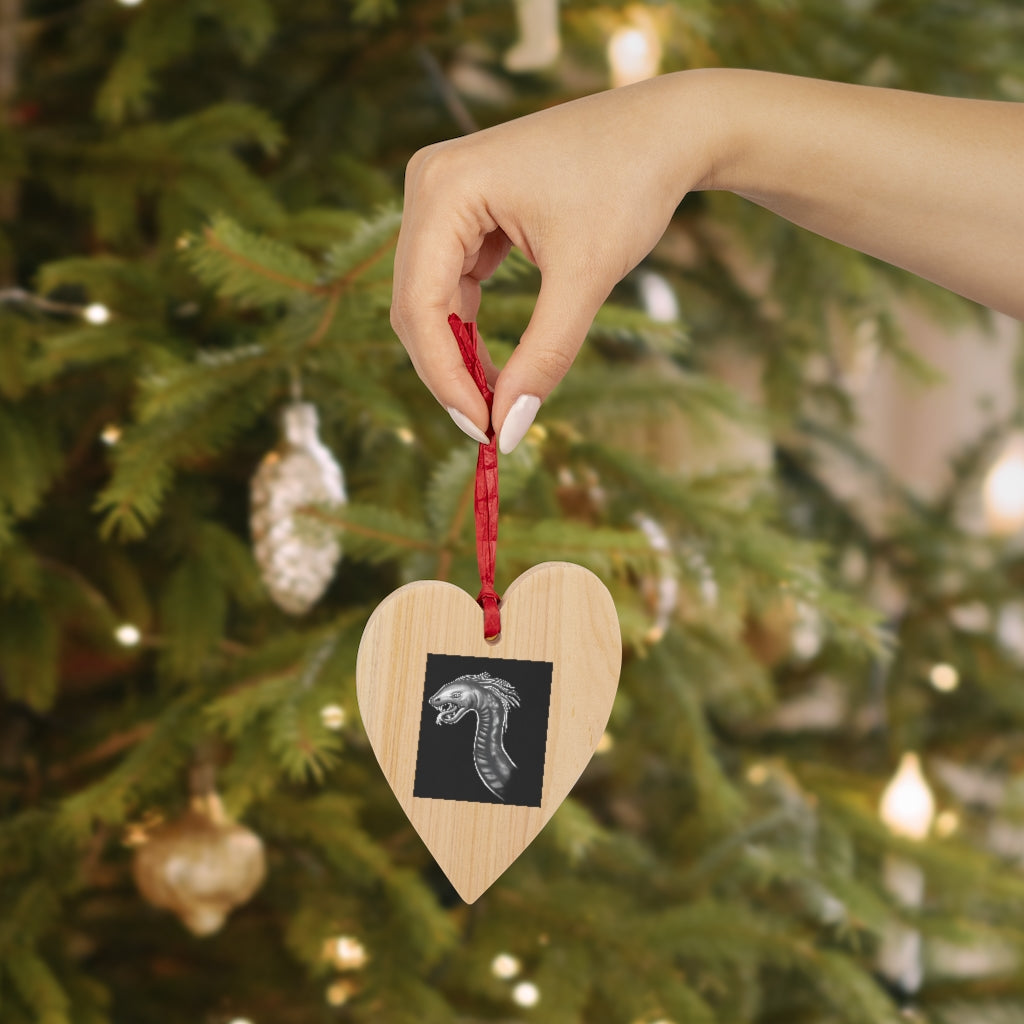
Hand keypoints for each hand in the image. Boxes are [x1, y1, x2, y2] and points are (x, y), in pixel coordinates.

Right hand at [390, 73, 719, 451]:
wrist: (665, 130)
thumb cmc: (629, 186)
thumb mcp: (585, 278)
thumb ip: (543, 357)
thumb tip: (508, 430)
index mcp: (444, 187)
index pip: (420, 305)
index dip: (445, 378)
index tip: (484, 431)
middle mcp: (428, 183)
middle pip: (415, 305)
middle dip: (449, 371)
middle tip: (490, 427)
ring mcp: (442, 193)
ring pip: (429, 299)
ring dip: (459, 354)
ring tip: (498, 401)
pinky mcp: (463, 208)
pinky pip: (451, 282)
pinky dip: (470, 327)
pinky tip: (497, 364)